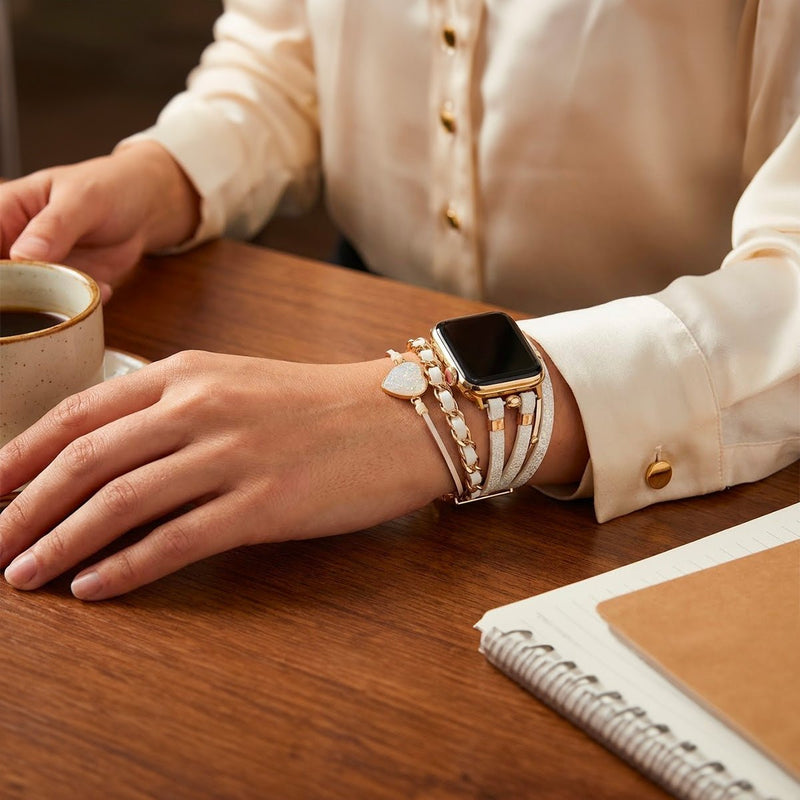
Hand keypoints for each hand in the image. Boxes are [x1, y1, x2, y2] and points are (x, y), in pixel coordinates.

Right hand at [0, 142, 199, 299]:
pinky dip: (81, 302)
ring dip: (55, 300)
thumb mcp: (82, 200)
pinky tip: (104, 287)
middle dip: (19, 291)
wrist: (146, 208)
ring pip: (28, 298)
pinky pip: (64, 304)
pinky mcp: (65, 285)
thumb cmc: (108, 188)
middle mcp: (15, 243)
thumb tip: (22, 254)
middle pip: (3, 278)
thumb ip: (53, 227)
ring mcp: (40, 267)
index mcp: (5, 212)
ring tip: (84, 282)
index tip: (16, 276)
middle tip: (53, 287)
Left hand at [0, 352, 450, 599]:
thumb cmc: (322, 403)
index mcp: (190, 373)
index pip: (80, 412)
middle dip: (22, 508)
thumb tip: (110, 448)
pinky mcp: (264, 504)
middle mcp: (202, 407)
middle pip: (85, 460)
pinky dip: (125, 568)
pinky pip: (176, 541)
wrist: (401, 418)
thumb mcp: (239, 381)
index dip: (20, 455)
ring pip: (119, 502)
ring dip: (58, 544)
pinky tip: (93, 588)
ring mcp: (233, 455)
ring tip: (22, 576)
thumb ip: (174, 403)